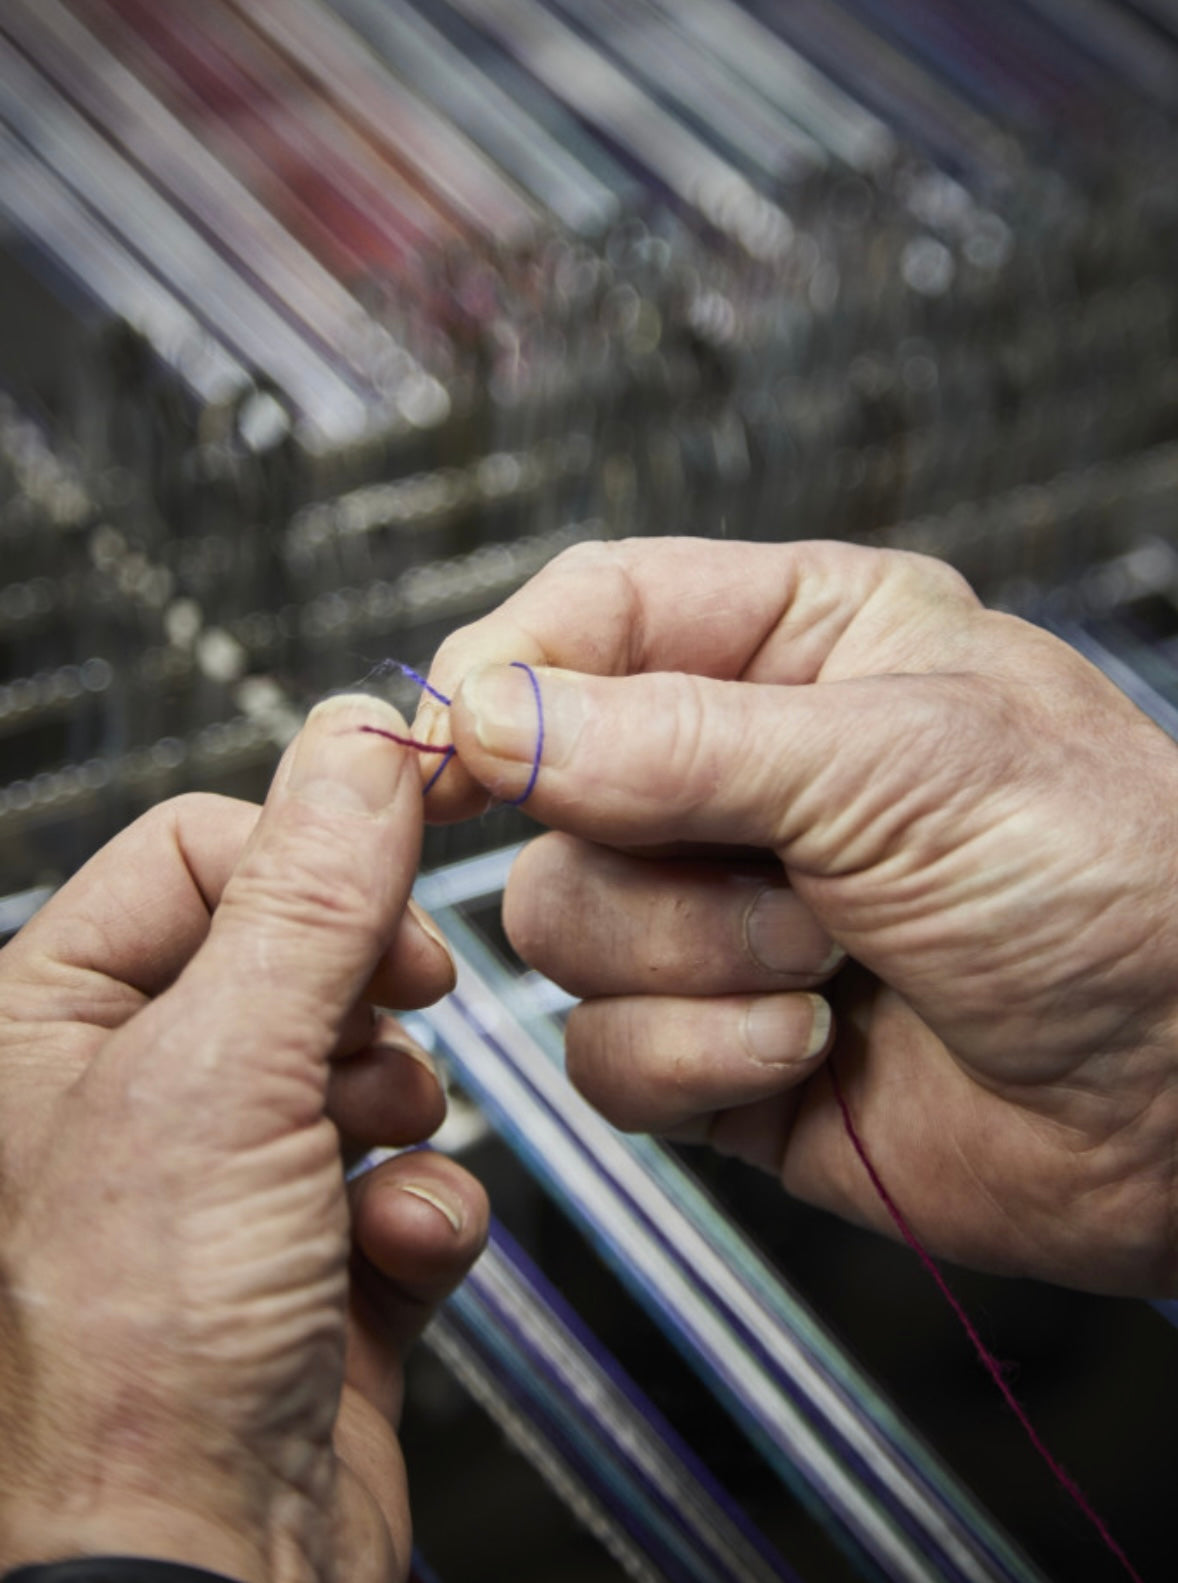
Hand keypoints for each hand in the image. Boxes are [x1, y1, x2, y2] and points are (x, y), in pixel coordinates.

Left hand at [0, 695, 487, 1581]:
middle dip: (365, 997)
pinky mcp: (317, 1254)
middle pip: (301, 946)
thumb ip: (309, 893)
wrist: (212, 1573)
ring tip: (372, 1161)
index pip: (205, 849)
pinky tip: (395, 1255)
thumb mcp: (226, 1072)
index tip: (397, 874)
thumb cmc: (145, 1356)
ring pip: (367, 1056)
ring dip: (399, 1106)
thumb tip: (365, 738)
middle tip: (387, 1027)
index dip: (309, 855)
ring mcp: (230, 1176)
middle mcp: (133, 1089)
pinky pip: (405, 1173)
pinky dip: (421, 1206)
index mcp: (52, 1019)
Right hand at [415, 538, 1177, 1296]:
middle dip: (659, 857)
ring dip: (694, 961)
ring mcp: (717, 916)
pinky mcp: (710, 1046)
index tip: (447, 741)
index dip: (505, 669)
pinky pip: (605, 1053)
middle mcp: (739, 774)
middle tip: (795, 879)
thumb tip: (481, 716)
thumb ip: (675, 739)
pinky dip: (699, 1060)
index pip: (592, 614)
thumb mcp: (896, 762)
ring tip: (831, 965)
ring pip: (564, 928)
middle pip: (549, 790)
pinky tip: (813, 1050)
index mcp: (795, 645)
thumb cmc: (1103, 879)